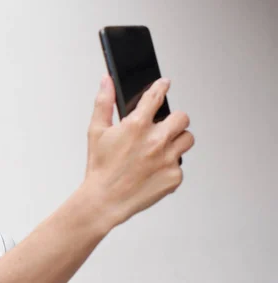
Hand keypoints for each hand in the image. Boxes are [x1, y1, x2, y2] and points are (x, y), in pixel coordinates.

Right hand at [84, 75, 194, 226]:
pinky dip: (169, 166)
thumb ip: (104, 102)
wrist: (105, 200)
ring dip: (176, 141)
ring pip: (187, 139)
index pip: (156, 96)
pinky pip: (180, 165)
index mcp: (136, 125)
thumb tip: (107, 81)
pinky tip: (153, 170)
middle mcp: (156, 140)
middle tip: (163, 128)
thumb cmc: (100, 168)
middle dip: (173, 120)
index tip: (164, 84)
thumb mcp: (96, 132)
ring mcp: (167, 159)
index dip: (161, 87)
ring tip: (160, 149)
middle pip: (182, 117)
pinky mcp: (174, 176)